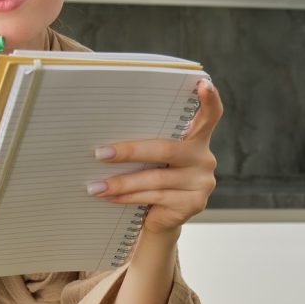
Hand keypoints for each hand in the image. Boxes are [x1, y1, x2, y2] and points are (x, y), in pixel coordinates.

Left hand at [88, 79, 221, 234]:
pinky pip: (156, 197)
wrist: (157, 219)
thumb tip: (105, 135)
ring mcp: (202, 182)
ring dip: (122, 182)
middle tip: (100, 153)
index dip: (209, 99)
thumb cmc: (150, 178)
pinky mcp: (195, 203)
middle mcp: (204, 158)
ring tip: (96, 186)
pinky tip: (111, 197)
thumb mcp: (150, 158)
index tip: (204, 83)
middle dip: (130, 151)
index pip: (209, 115)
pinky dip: (129, 197)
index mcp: (196, 138)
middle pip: (167, 149)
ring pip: (156, 178)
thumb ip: (145, 141)